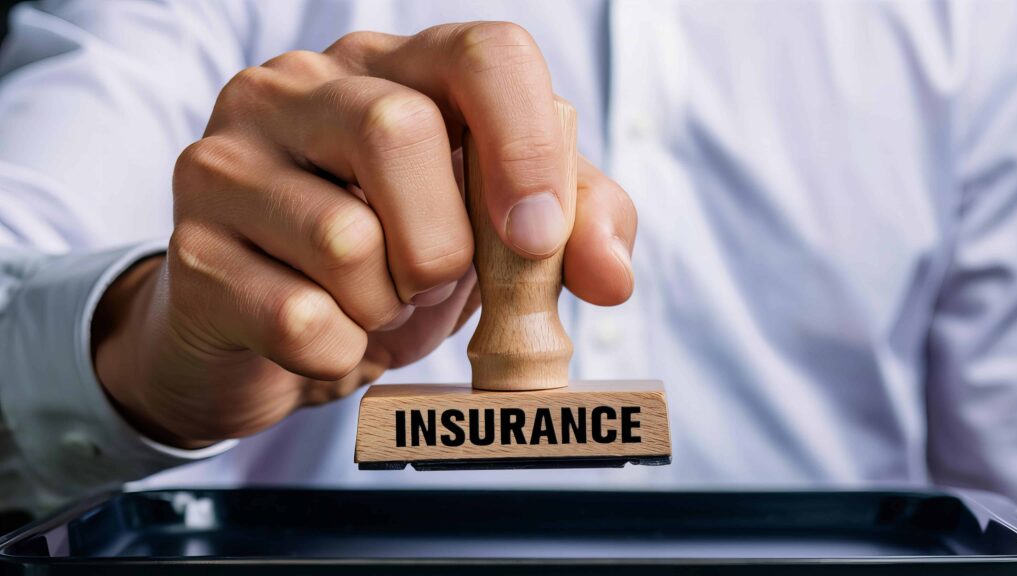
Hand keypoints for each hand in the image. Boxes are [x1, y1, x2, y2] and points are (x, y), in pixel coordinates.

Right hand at [93, 22, 637, 447]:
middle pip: (401, 131)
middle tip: (432, 282)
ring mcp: (229, 160)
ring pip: (345, 237)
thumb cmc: (393, 263)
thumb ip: (569, 230)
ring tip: (371, 303)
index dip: (527, 145)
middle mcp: (299, 89)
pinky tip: (324, 334)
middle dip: (443, 245)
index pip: (482, 54)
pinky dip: (339, 350)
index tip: (537, 237)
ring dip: (388, 306)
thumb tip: (611, 275)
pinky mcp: (191, 248)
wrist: (268, 332)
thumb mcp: (491, 234)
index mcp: (391, 70)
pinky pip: (300, 317)